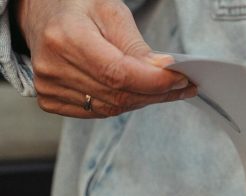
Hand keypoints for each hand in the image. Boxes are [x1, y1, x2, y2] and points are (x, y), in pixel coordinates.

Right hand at [16, 0, 196, 117]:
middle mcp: (54, 66)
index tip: (180, 78)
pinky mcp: (52, 100)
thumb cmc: (76, 6)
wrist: (40, 13)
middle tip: (182, 85)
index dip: (153, 81)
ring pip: (113, 107)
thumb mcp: (109, 10)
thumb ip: (135, 44)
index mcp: (65, 37)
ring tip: (165, 89)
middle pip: (119, 94)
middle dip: (156, 92)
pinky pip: (99, 112)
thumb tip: (163, 71)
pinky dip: (123, 104)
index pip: (118, 73)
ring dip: (144, 100)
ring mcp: (50, 87)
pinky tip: (138, 93)